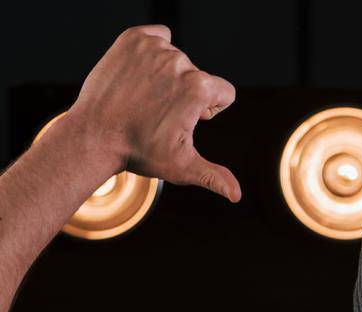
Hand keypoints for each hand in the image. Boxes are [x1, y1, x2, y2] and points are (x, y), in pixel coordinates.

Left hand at [66, 25, 239, 201]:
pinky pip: (158, 37)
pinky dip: (154, 53)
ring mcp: (154, 48)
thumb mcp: (183, 166)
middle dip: (187, 94)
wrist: (95, 133)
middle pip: (199, 76)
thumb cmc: (140, 151)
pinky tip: (141, 74)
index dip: (211, 111)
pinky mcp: (133, 39)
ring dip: (168, 76)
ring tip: (146, 98)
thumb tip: (237, 195)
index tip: (187, 120)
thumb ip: (214, 176)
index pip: (225, 92)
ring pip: (178, 59)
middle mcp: (179, 62)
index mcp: (198, 88)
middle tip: (160, 113)